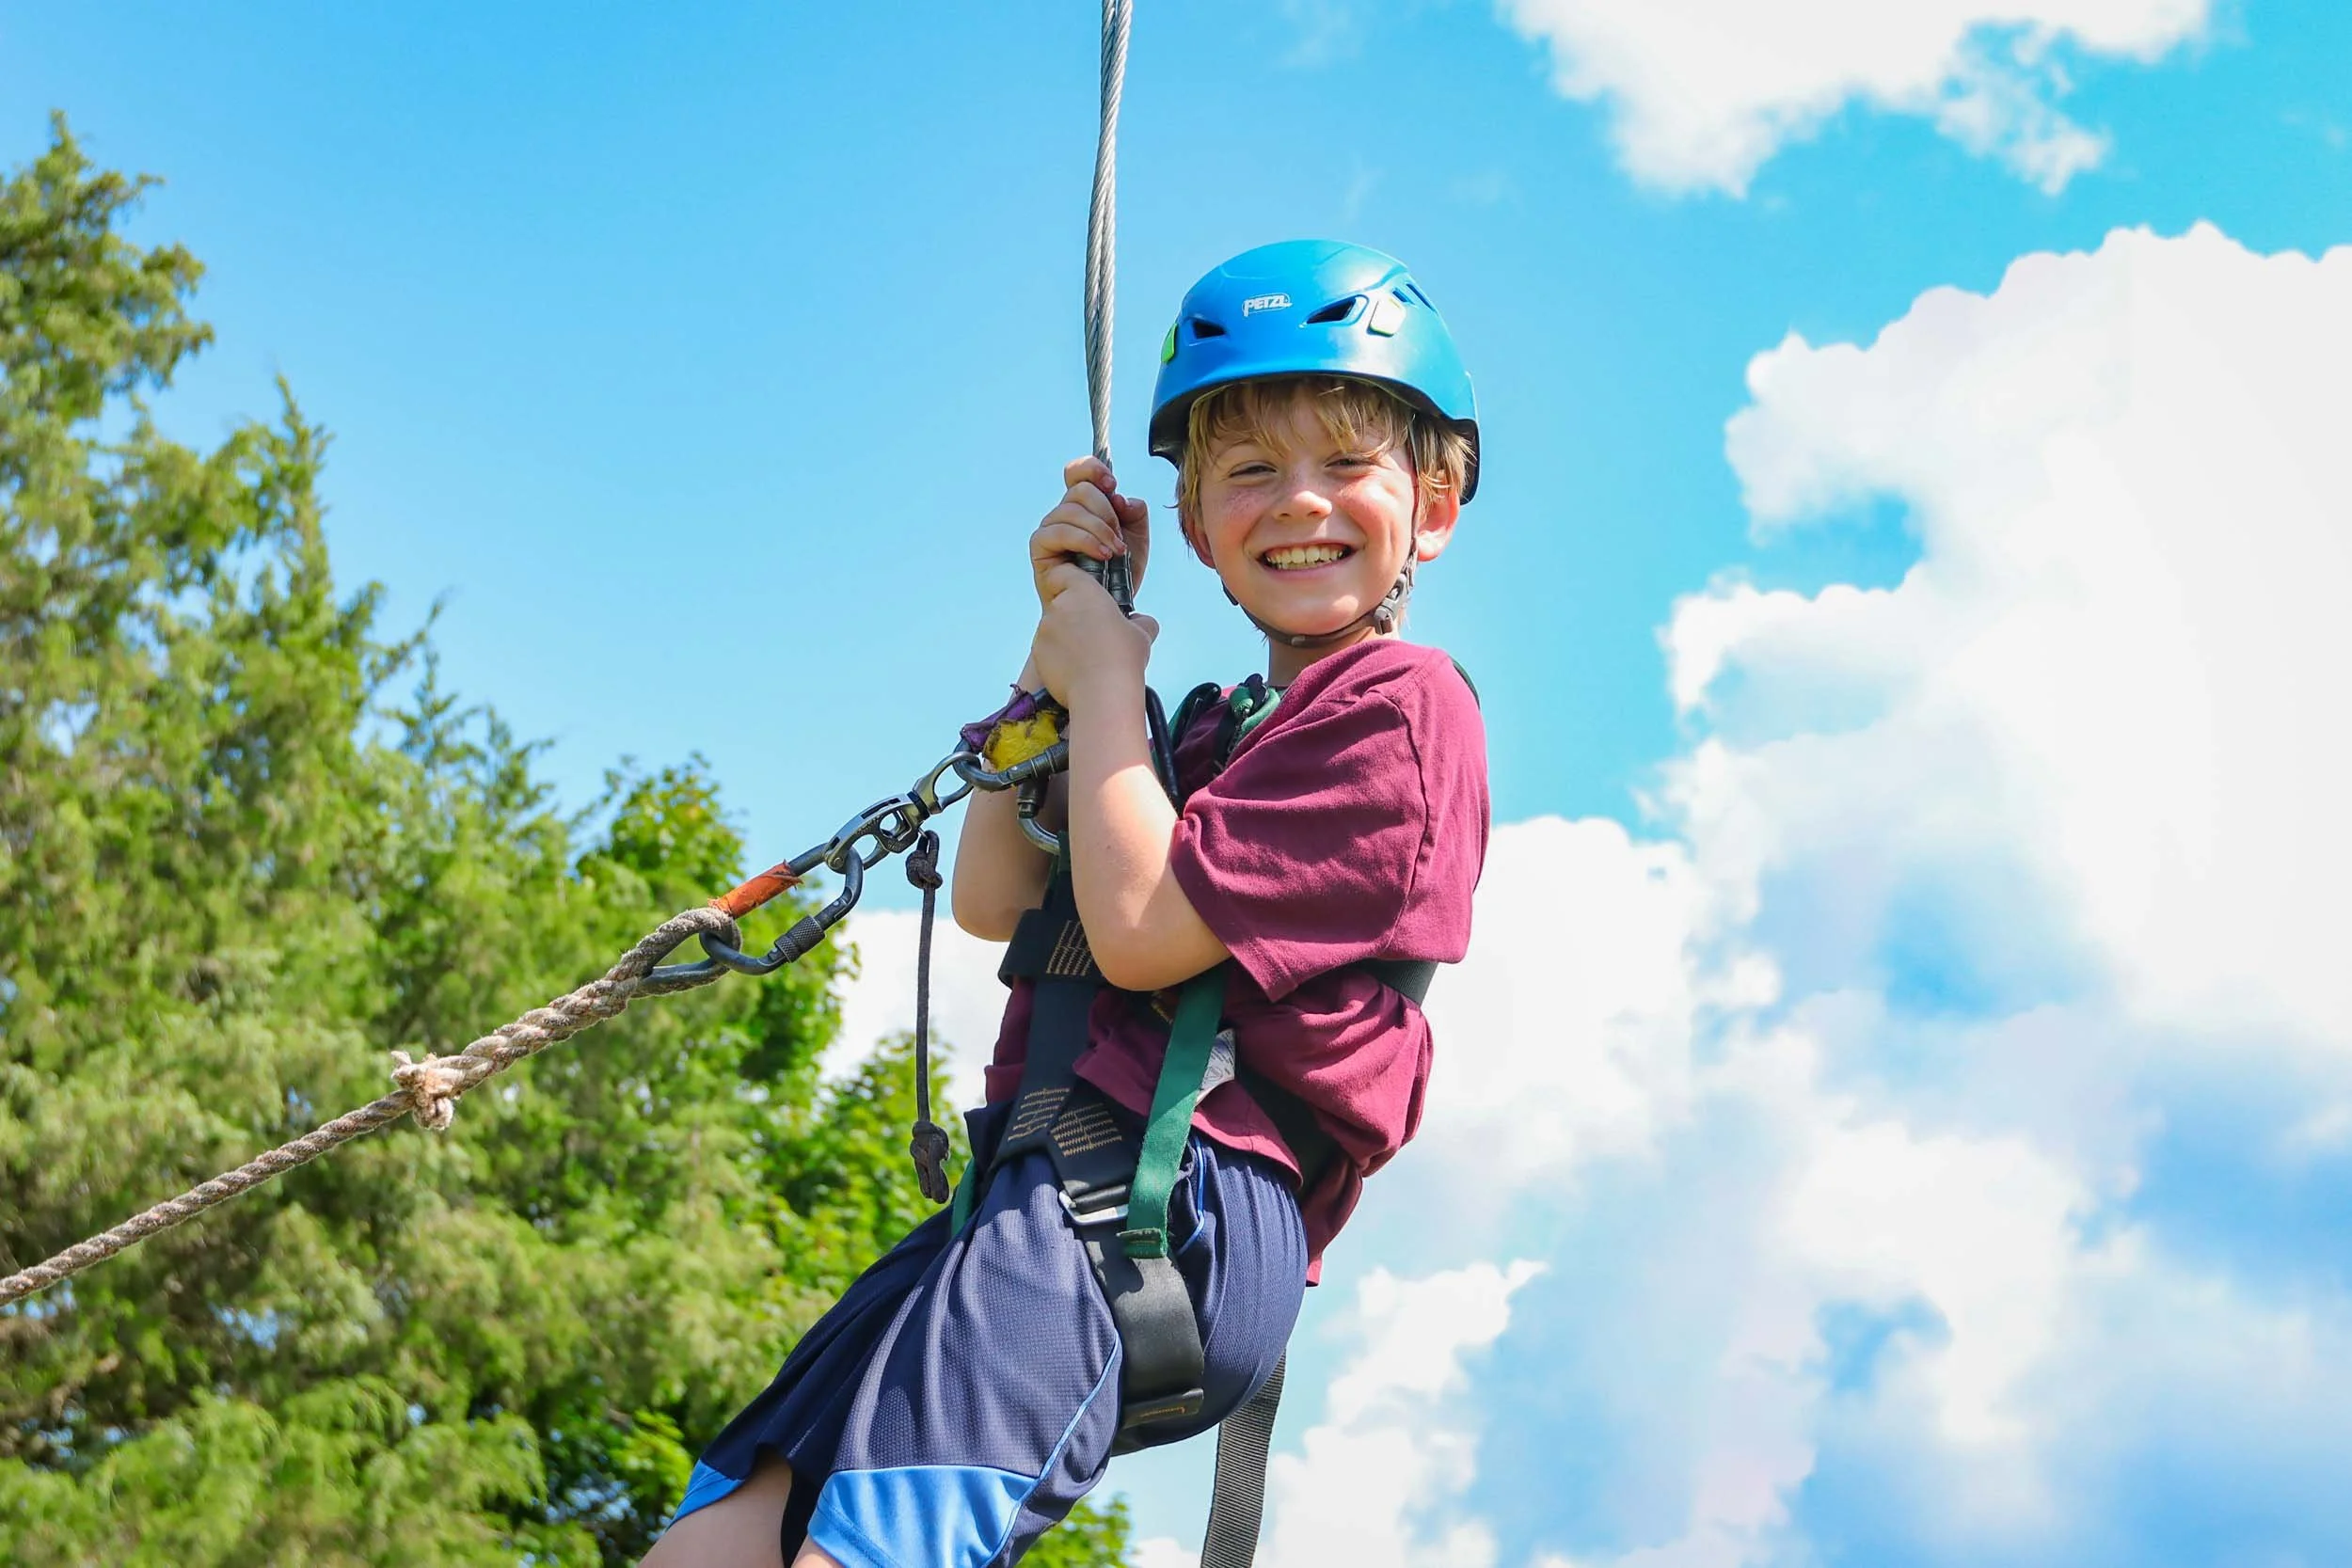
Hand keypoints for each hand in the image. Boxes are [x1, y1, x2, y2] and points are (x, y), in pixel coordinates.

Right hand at [1031, 456, 1150, 610]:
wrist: (1111, 607)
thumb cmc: (1119, 574)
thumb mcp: (1137, 538)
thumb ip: (1135, 513)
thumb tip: (1120, 499)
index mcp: (1085, 506)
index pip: (1078, 472)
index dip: (1092, 469)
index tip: (1112, 484)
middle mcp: (1065, 513)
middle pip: (1081, 489)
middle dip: (1106, 513)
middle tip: (1119, 538)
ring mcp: (1050, 528)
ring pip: (1072, 509)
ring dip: (1100, 530)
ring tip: (1115, 553)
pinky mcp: (1040, 547)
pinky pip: (1060, 531)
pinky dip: (1086, 541)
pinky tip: (1102, 556)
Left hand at [1031, 573, 1158, 711]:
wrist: (1102, 694)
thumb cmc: (1123, 659)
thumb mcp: (1143, 633)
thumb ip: (1139, 621)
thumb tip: (1139, 623)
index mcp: (1083, 592)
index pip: (1066, 573)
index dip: (1073, 583)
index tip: (1086, 598)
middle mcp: (1058, 606)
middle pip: (1060, 602)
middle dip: (1073, 615)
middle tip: (1094, 633)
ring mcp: (1044, 631)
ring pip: (1053, 628)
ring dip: (1067, 637)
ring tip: (1089, 658)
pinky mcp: (1037, 654)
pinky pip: (1048, 650)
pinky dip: (1059, 657)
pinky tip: (1078, 671)